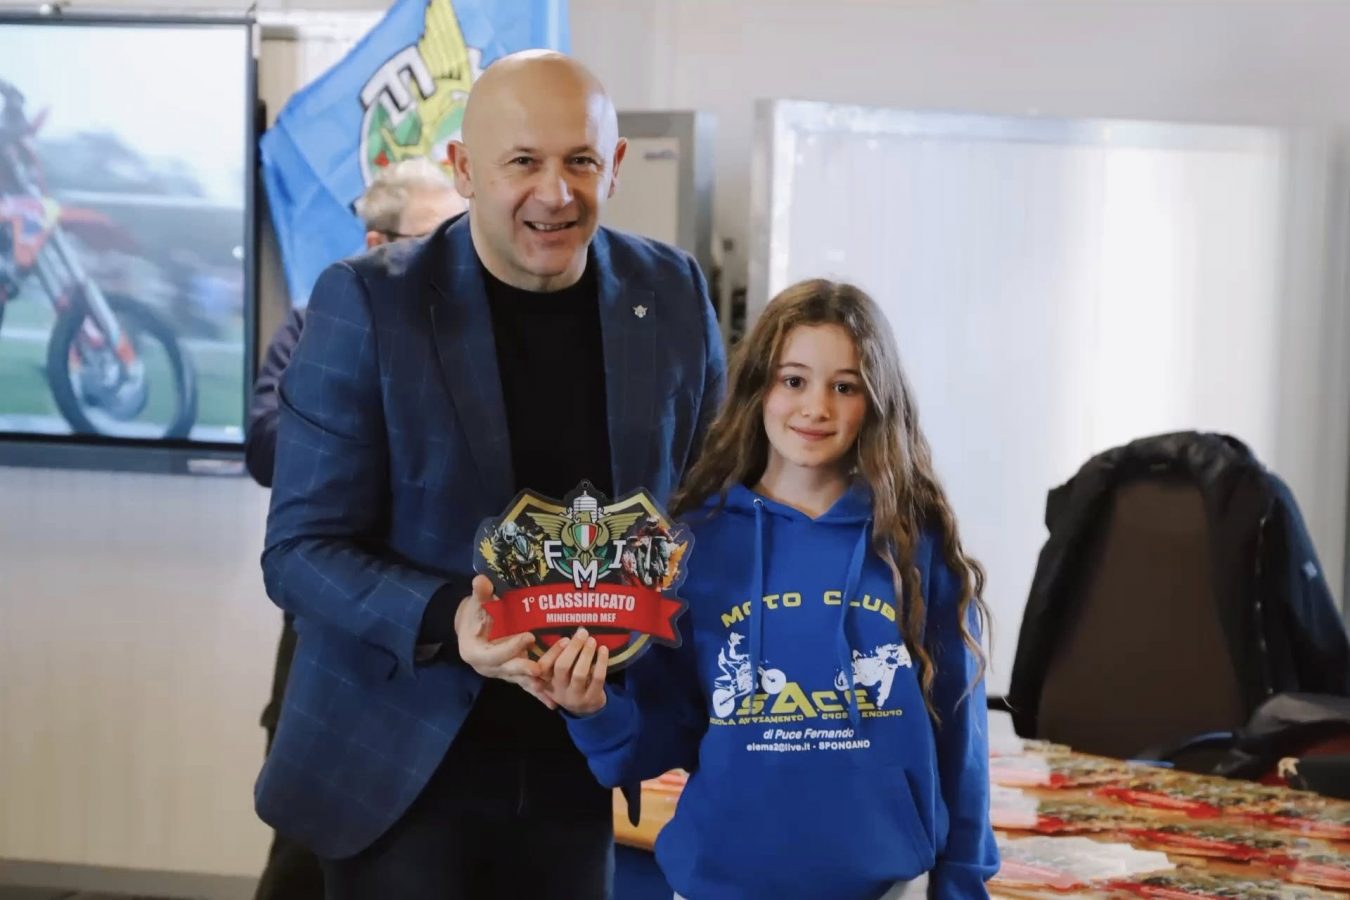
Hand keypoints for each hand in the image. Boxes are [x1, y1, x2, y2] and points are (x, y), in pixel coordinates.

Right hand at [454, 575, 555, 708]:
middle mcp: (487, 668)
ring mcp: (500, 673)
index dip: (511, 646)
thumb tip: (481, 581)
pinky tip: (553, 703)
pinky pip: (525, 685)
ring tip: (550, 692)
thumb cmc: (475, 614)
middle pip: (508, 670)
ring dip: (535, 685)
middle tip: (540, 669)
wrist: (471, 628)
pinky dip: (538, 694)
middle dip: (525, 668)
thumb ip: (481, 594)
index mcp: (475, 653)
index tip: (529, 637)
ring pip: (519, 680)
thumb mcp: (476, 604)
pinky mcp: (511, 675)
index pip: (494, 653)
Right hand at [537, 627, 608, 715]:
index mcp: (546, 681)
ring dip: (586, 654)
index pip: (544, 666)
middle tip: (582, 633)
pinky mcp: (591, 698)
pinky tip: (603, 650)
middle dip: (573, 648)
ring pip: (579, 674)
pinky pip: (597, 678)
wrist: (586, 709)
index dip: (554, 651)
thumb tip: (574, 632)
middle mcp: (558, 690)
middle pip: (562, 667)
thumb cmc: (570, 683)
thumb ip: (559, 657)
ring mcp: (575, 696)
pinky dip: (601, 662)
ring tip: (592, 640)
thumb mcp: (558, 675)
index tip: (565, 638)